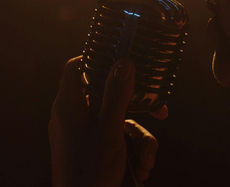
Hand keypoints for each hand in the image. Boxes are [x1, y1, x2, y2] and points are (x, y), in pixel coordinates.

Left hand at [49, 56, 164, 186]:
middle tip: (160, 111)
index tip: (124, 58)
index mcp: (69, 106)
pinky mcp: (93, 150)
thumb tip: (124, 62)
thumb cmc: (89, 171)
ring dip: (140, 140)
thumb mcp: (109, 131)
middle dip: (138, 109)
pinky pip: (117, 139)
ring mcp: (83, 134)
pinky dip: (132, 151)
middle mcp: (74, 116)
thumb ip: (117, 95)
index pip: (77, 68)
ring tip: (147, 161)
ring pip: (119, 120)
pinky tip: (141, 168)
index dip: (98, 58)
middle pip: (109, 95)